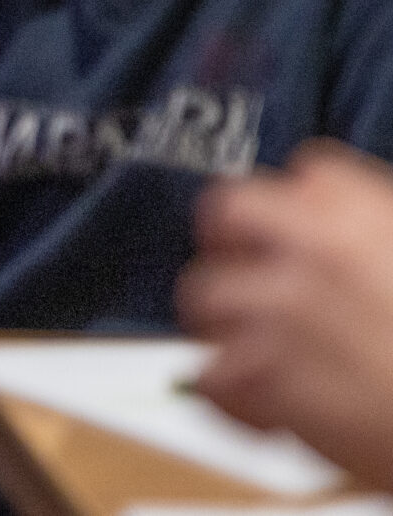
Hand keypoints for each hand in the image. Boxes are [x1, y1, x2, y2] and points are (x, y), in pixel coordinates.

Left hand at [181, 142, 392, 489]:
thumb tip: (369, 249)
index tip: (308, 231)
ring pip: (207, 293)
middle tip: (252, 275)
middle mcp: (317, 248)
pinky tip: (269, 408)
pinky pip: (212, 375)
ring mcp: (282, 308)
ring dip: (231, 322)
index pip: (309, 173)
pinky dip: (234, 395)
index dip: (306, 206)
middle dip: (234, 242)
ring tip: (265, 349)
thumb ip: (384, 242)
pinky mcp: (265, 376)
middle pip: (229, 210)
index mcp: (370, 214)